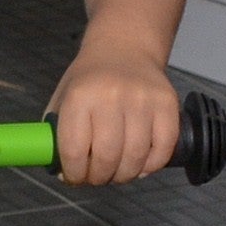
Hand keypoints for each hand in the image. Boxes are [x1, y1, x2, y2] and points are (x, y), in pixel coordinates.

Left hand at [48, 52, 180, 187]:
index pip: (74, 150)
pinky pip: (164, 149)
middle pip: (107, 158)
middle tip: (97, 177)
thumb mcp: (63, 99)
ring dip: (124, 175)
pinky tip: (140, 164)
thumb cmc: (89, 81)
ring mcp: (143, 99)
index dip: (73, 173)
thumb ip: (58, 135)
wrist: (123, 47)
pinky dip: (152, 165)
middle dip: (99, 178)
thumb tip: (64, 174)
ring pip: (135, 158)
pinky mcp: (167, 103)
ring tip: (118, 172)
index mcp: (80, 96)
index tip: (74, 178)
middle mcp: (112, 96)